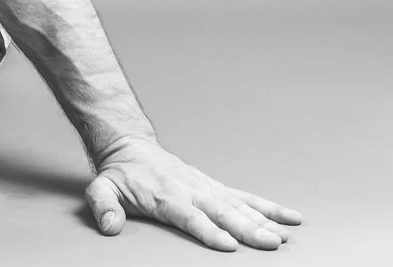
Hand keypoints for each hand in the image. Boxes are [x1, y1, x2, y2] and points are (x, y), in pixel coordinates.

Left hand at [84, 136, 301, 251]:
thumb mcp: (102, 188)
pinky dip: (268, 207)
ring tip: (285, 236)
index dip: (209, 231)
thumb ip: (103, 206)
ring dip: (263, 221)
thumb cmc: (121, 174)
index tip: (228, 244)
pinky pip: (245, 197)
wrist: (132, 147)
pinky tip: (289, 217)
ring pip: (240, 205)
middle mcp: (192, 190)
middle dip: (247, 229)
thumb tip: (109, 226)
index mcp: (166, 196)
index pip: (191, 217)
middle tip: (270, 244)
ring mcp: (207, 188)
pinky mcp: (216, 187)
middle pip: (223, 213)